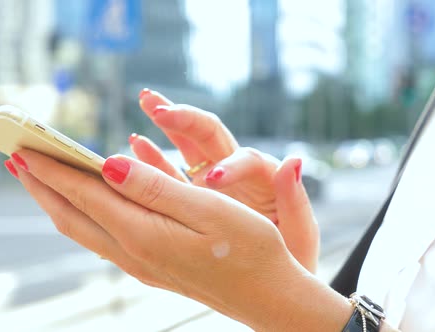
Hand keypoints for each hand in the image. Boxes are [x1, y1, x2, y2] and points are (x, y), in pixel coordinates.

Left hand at [6, 152, 349, 330]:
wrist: (268, 297)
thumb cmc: (249, 248)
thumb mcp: (208, 210)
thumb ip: (156, 188)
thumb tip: (110, 164)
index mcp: (144, 233)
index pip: (85, 194)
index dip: (53, 169)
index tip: (24, 147)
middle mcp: (133, 252)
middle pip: (71, 215)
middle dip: (40, 186)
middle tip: (15, 158)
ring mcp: (139, 264)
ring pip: (82, 229)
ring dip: (56, 202)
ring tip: (38, 179)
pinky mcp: (149, 267)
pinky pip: (100, 238)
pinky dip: (80, 216)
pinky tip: (83, 206)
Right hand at [131, 89, 318, 271]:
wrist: (272, 277)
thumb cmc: (291, 256)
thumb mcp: (299, 233)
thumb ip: (295, 199)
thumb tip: (293, 161)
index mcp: (263, 178)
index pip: (246, 159)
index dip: (230, 167)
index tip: (213, 181)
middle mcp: (235, 171)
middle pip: (211, 134)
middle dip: (187, 119)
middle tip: (162, 112)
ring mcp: (211, 179)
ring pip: (188, 142)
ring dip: (167, 119)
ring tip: (146, 99)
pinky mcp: (193, 193)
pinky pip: (171, 170)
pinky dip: (154, 155)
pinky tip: (135, 140)